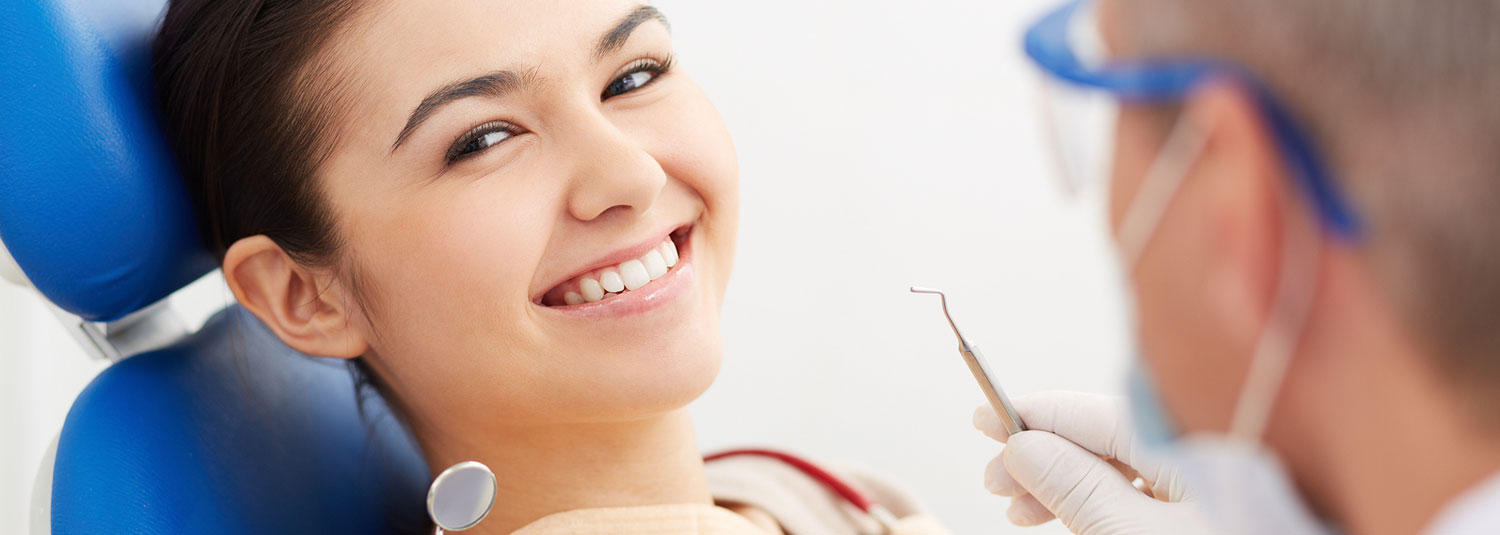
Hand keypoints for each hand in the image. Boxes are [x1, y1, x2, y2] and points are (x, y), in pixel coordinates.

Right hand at [973, 391, 1210, 534]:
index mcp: (1199, 448)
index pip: (1100, 413)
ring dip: (1063, 485)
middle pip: (1108, 440)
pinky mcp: (1208, 517)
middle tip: (995, 481)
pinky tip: (1066, 519)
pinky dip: (1099, 504)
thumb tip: (1024, 446)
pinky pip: (1144, 496)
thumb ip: (1078, 490)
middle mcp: (1209, 459)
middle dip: (1044, 456)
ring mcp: (1212, 491)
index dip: (1037, 416)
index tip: (986, 421)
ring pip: (1121, 471)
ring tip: (1020, 511)